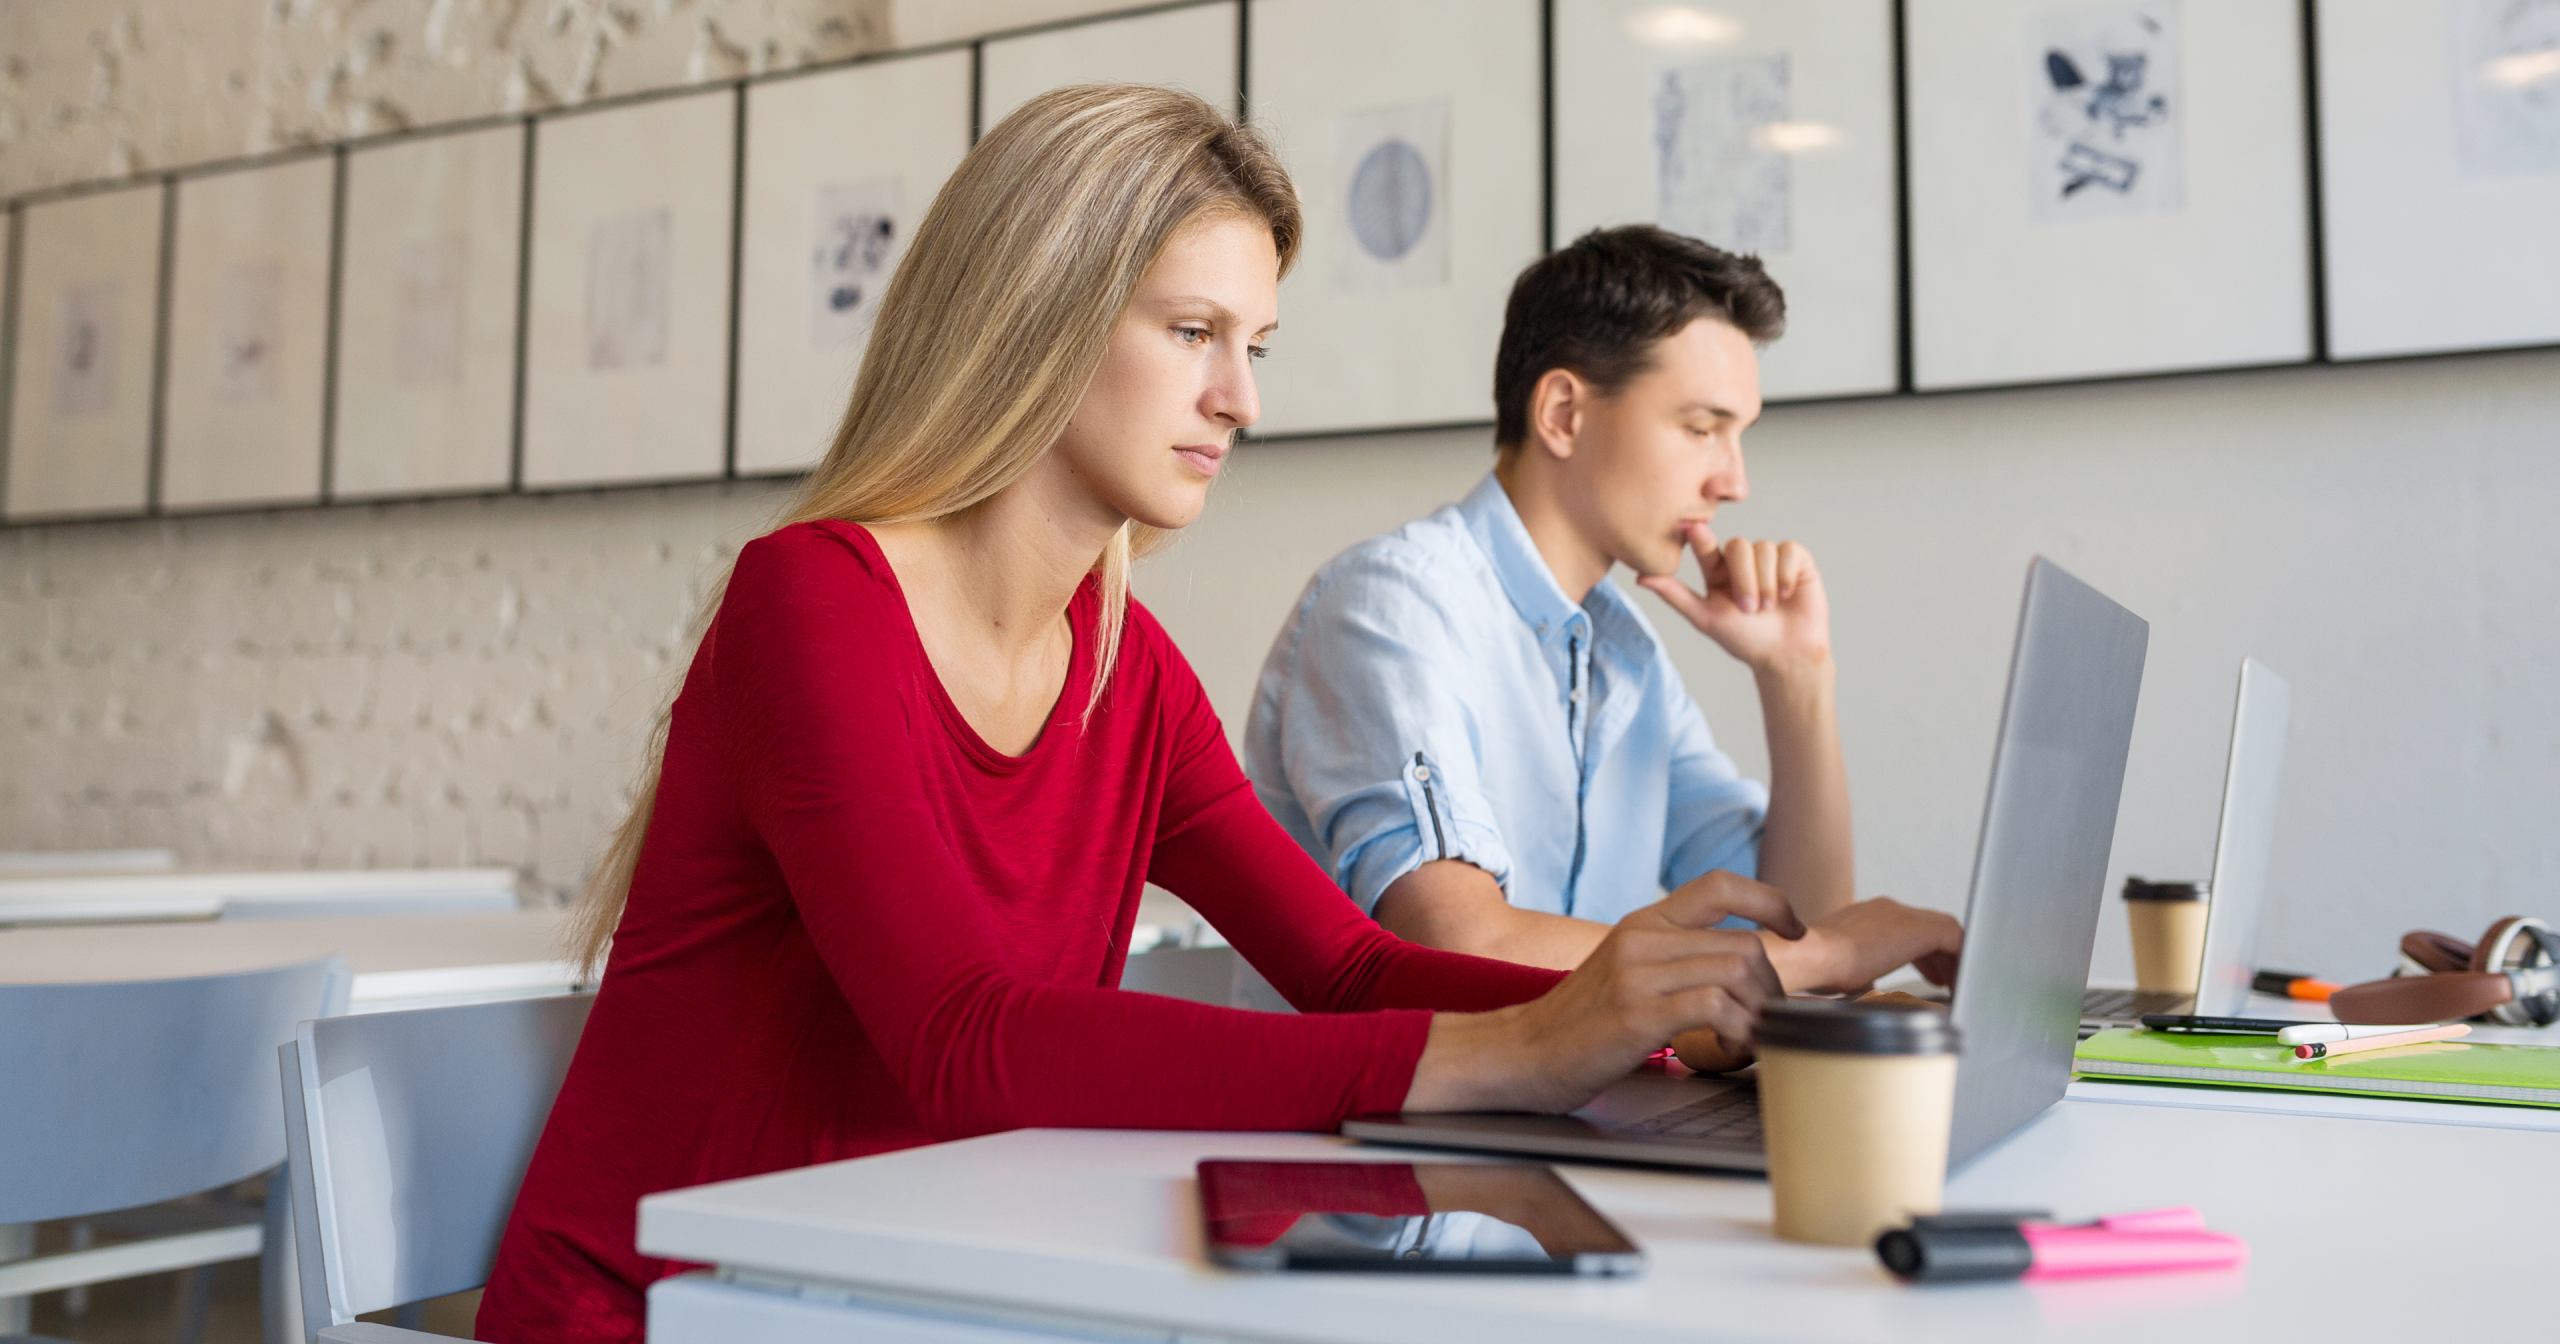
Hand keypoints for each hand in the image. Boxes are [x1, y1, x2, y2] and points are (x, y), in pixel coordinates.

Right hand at [1412, 872, 1800, 1113]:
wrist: (1519, 1053)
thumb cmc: (1577, 1025)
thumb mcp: (1625, 972)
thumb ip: (1671, 960)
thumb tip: (1735, 972)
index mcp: (1642, 922)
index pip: (1720, 885)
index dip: (1770, 902)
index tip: (1793, 929)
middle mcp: (1642, 938)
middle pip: (1745, 944)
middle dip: (1772, 989)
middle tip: (1766, 1023)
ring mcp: (1638, 974)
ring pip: (1737, 972)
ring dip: (1758, 1015)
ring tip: (1746, 1042)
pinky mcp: (1638, 1013)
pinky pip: (1716, 1007)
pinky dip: (1737, 1032)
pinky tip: (1725, 1051)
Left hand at [1637, 526, 1830, 676]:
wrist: (1786, 655)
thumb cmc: (1744, 640)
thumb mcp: (1705, 617)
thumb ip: (1674, 594)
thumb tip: (1639, 577)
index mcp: (1718, 571)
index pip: (1706, 546)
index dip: (1700, 537)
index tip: (1692, 528)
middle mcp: (1743, 560)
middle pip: (1739, 545)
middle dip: (1744, 579)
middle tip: (1749, 608)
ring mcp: (1770, 558)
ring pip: (1764, 548)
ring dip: (1766, 583)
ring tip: (1769, 608)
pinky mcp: (1797, 559)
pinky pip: (1789, 550)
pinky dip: (1786, 575)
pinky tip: (1787, 595)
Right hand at [1765, 896, 1962, 995]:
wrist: (1812, 955)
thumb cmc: (1817, 967)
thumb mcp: (1842, 969)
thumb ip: (1860, 972)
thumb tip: (1867, 987)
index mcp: (1866, 915)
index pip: (1906, 928)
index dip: (1921, 952)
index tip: (1927, 973)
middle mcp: (1886, 909)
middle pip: (1928, 927)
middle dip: (1939, 955)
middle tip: (1945, 979)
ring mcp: (1902, 915)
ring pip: (1943, 930)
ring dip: (1950, 958)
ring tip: (1954, 982)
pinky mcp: (1917, 928)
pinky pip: (1954, 938)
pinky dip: (1959, 959)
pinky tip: (1958, 981)